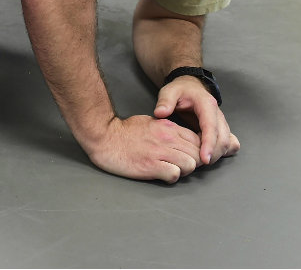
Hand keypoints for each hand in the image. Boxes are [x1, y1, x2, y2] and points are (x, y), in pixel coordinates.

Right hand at [85, 115, 202, 182]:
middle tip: (182, 166)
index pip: (196, 140)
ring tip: (172, 170)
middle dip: (193, 162)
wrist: (104, 137)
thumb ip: (166, 129)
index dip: (196, 150)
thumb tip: (178, 137)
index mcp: (168, 126)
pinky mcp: (150, 166)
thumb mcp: (150, 122)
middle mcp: (167, 138)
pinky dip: (171, 177)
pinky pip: (174, 175)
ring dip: (184, 171)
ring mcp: (159, 152)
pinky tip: (163, 175)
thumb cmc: (123, 130)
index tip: (189, 156)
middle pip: (196, 153)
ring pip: (190, 165)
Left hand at [154, 77, 240, 165]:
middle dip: (213, 154)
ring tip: (199, 163)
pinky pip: (226, 143)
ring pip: (226, 143)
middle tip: (197, 164)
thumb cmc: (180, 90)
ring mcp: (221, 122)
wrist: (190, 87)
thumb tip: (160, 113)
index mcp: (207, 105)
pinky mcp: (220, 129)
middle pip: (223, 139)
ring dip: (216, 155)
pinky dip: (219, 152)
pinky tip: (208, 157)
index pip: (211, 127)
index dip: (209, 144)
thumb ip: (165, 101)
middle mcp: (218, 114)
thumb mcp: (169, 91)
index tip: (204, 159)